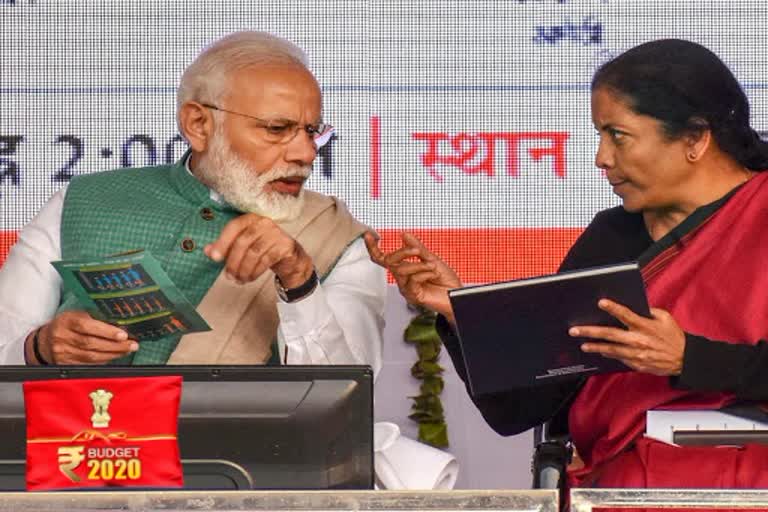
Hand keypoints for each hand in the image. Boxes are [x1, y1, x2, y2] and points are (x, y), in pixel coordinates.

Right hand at [30, 310, 137, 363]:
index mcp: (67, 320)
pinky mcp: (65, 364)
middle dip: (115, 345)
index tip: (124, 335)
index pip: (87, 327)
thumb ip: (95, 317)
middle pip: (91, 344)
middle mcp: (62, 337)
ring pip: (91, 356)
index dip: (107, 332)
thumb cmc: (68, 324)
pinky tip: (114, 357)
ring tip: (127, 350)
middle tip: (132, 345)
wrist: (45, 340)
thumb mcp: (78, 314)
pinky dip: (104, 361)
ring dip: (113, 354)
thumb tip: (121, 322)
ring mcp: (62, 352)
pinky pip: (88, 364)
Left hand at [205, 213, 312, 287]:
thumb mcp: (242, 247)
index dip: (222, 242)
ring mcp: (276, 233)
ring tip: (239, 279)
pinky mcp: (285, 246)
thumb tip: (207, 250)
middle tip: (228, 276)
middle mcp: (264, 222)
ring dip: (243, 269)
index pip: (234, 226)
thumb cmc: (263, 250)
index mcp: (251, 218)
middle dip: (233, 261)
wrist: (289, 258)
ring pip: (254, 253)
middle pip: (243, 242)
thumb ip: (225, 246)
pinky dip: (255, 272)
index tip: (214, 258)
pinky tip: (250, 278)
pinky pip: (266, 260)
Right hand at [364, 231, 461, 322]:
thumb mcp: (432, 259)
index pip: (384, 259)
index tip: (368, 236)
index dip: (374, 248)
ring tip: (433, 266)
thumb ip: (417, 248)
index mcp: (405, 270)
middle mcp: (403, 280)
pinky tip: (433, 274)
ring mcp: (407, 289)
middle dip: (402, 253)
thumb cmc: (446, 281)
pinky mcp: (413, 296)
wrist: (458, 296)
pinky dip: (425, 273)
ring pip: (401, 270)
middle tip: (417, 251)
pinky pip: (412, 280)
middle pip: (389, 262)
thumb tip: (404, 234)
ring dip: (419, 265)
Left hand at [568, 299, 685, 375]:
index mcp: (645, 326)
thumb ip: (649, 311)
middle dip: (590, 332)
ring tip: (582, 344)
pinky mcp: (636, 364)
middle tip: (574, 330)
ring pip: (610, 350)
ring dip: (595, 347)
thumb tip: (635, 306)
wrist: (685, 360)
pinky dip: (608, 354)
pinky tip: (598, 351)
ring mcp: (636, 354)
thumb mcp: (665, 318)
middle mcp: (638, 340)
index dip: (613, 308)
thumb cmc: (674, 337)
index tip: (600, 303)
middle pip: (610, 334)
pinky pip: (618, 359)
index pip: (626, 315)